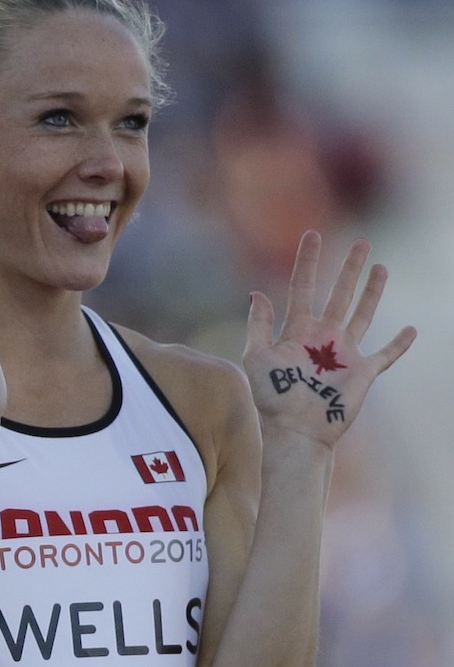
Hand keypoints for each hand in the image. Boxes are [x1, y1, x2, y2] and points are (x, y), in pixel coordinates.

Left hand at [243, 231, 415, 446]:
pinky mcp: (363, 372)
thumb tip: (257, 294)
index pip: (302, 287)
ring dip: (372, 292)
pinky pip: (386, 354)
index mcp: (297, 330)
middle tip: (361, 243)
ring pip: (363, 314)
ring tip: (381, 267)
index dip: (307, 261)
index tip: (312, 234)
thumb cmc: (273, 400)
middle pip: (339, 294)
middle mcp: (323, 337)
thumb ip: (258, 325)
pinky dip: (399, 344)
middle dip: (349, 269)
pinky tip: (410, 330)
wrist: (297, 432)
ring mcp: (344, 354)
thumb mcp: (257, 358)